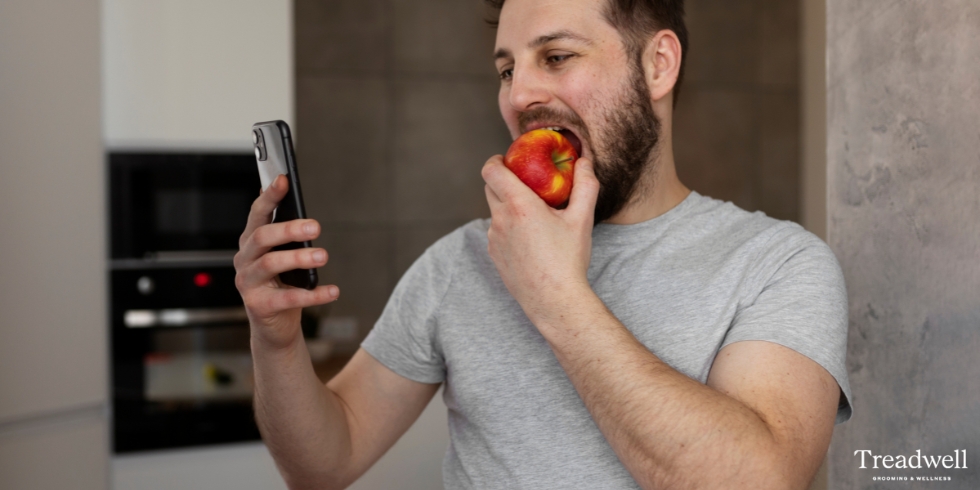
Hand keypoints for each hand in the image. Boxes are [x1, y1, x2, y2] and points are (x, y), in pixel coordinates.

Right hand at [234, 175, 338, 350]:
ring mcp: (248, 283)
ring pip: (271, 264)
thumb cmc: (282, 286)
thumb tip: (301, 213)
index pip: (257, 214)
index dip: (269, 196)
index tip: (283, 180)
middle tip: (316, 226)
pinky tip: (332, 291)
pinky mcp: (258, 306)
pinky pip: (288, 298)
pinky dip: (313, 295)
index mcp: (251, 243)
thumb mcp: (284, 258)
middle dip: (289, 228)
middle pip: (263, 236)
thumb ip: (287, 237)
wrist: (274, 327)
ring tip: (323, 256)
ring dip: (299, 258)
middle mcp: (244, 260)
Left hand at [481, 155, 599, 327]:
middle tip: (526, 182)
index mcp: (519, 205)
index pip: (491, 170)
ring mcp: (494, 239)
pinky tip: (530, 238)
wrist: (554, 300)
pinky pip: (497, 231)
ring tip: (533, 213)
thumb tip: (584, 161)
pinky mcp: (494, 254)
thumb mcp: (582, 219)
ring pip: (494, 211)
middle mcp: (500, 220)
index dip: (496, 160)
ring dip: (507, 205)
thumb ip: (585, 185)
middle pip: (490, 187)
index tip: (509, 159)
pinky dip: (508, 227)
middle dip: (503, 180)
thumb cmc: (568, 260)